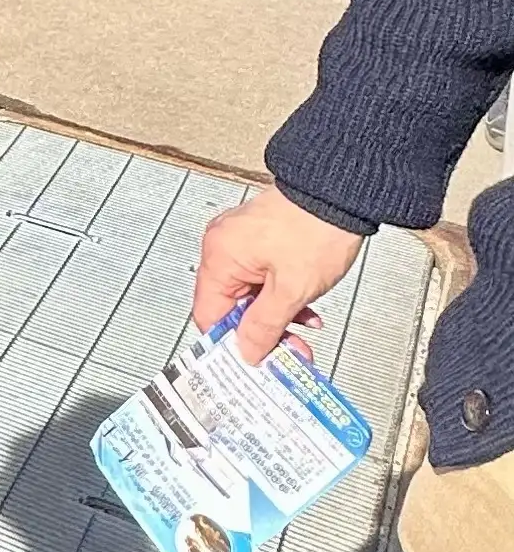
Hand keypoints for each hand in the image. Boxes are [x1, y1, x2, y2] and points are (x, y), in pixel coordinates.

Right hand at [192, 189, 365, 361]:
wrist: (341, 190)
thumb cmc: (315, 226)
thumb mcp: (291, 289)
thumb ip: (265, 326)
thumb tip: (247, 351)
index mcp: (220, 257)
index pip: (209, 315)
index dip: (231, 343)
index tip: (254, 360)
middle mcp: (224, 246)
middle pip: (231, 307)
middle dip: (262, 333)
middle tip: (288, 351)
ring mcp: (242, 241)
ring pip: (250, 295)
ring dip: (276, 317)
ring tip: (302, 332)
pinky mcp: (261, 238)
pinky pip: (262, 278)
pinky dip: (281, 296)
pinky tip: (305, 308)